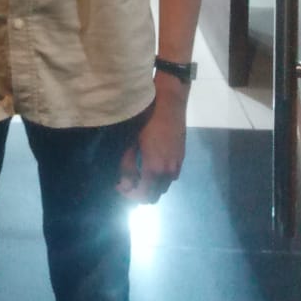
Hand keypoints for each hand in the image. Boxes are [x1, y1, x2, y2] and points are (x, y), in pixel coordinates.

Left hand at [117, 80, 187, 202]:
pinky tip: (150, 163)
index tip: (119, 186)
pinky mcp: (181, 159)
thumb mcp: (132, 141)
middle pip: (155, 195)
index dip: (130, 195)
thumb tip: (124, 184)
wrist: (170, 104)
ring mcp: (177, 166)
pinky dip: (160, 177)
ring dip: (151, 185)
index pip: (143, 196)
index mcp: (154, 169)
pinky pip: (170, 176)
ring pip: (164, 186)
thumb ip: (127, 165)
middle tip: (127, 180)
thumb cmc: (147, 119)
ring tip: (138, 172)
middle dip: (140, 193)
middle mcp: (168, 172)